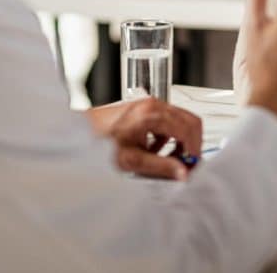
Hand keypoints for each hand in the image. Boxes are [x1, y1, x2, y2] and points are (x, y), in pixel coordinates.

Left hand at [86, 97, 202, 180]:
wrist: (82, 132)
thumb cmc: (101, 142)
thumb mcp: (131, 160)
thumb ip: (160, 167)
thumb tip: (182, 173)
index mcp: (152, 113)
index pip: (188, 129)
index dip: (194, 150)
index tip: (192, 166)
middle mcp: (154, 104)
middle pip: (190, 121)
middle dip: (191, 145)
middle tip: (186, 163)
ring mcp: (152, 104)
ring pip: (182, 121)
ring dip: (180, 142)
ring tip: (167, 159)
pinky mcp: (148, 108)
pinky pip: (170, 121)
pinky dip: (169, 137)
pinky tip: (154, 150)